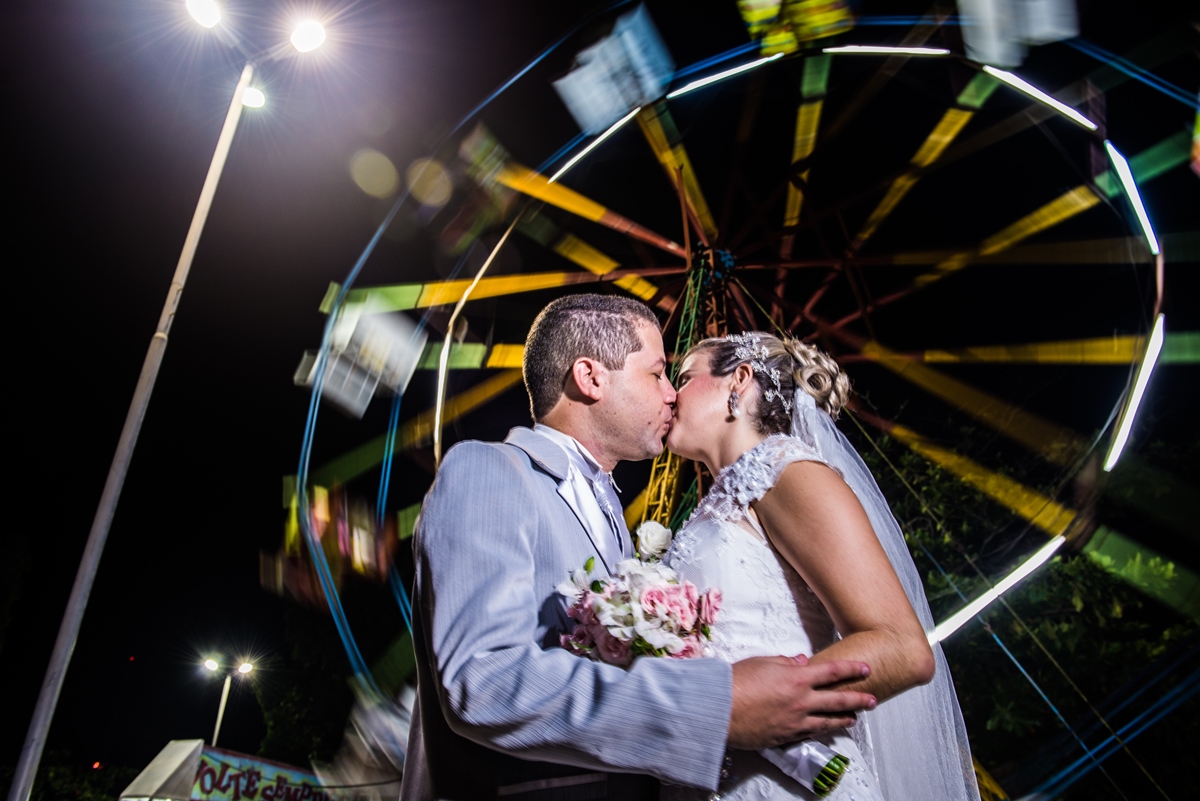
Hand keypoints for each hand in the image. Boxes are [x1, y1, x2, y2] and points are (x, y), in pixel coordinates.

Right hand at [727, 656, 875, 748]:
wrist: (720, 709)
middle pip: (838, 700)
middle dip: (858, 699)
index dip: (852, 669)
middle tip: (872, 699)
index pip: (832, 671)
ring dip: (844, 719)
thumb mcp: (762, 662)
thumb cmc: (737, 682)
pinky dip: (821, 730)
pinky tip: (827, 729)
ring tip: (855, 718)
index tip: (866, 668)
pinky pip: (810, 733)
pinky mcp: (786, 736)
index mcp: (797, 679)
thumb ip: (785, 662)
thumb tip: (801, 662)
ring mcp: (795, 722)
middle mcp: (801, 701)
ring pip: (828, 721)